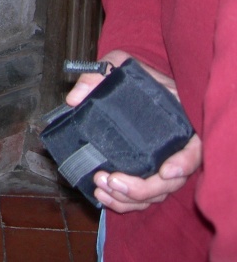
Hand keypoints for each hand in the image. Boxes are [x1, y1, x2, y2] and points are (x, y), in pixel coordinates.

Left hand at [65, 50, 202, 212]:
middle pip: (170, 181)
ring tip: (102, 188)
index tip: (166, 171)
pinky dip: (124, 203)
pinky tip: (103, 197)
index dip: (184, 163)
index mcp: (177, 122)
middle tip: (112, 180)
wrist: (129, 83)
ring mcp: (159, 163)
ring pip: (154, 194)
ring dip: (130, 199)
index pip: (193, 149)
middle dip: (142, 188)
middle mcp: (172, 148)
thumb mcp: (117, 64)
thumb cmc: (129, 76)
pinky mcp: (143, 172)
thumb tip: (74, 99)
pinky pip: (141, 198)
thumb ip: (98, 74)